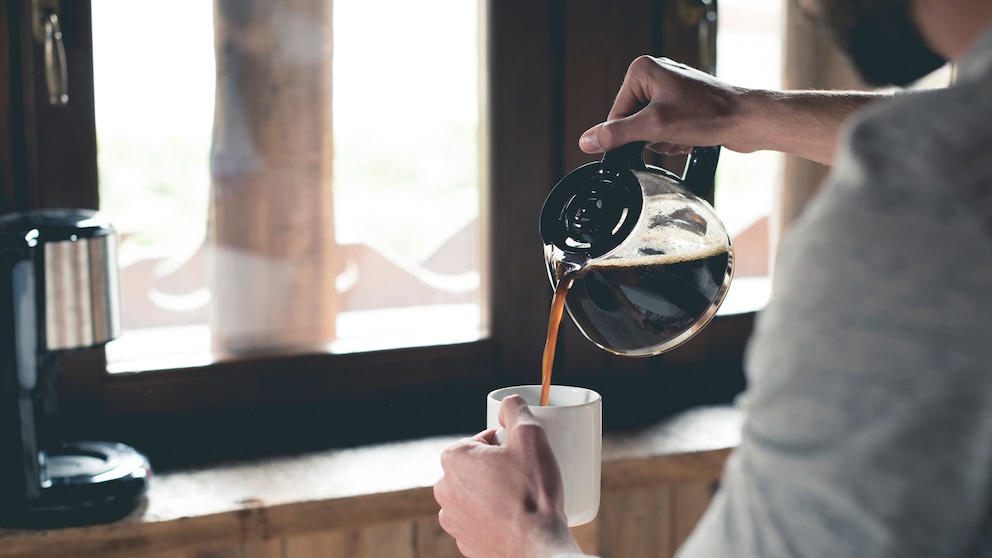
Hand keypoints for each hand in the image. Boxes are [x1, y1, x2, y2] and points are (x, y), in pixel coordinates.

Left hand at [434, 395, 583, 557]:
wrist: (537, 548)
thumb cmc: (533, 492)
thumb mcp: (530, 436)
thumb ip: (515, 409)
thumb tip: (507, 402)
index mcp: (454, 458)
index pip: (484, 439)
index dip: (508, 445)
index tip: (523, 458)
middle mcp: (444, 488)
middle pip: (478, 466)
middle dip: (500, 468)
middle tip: (526, 477)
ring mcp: (452, 519)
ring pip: (477, 493)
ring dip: (496, 492)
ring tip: (522, 500)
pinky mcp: (464, 542)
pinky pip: (480, 520)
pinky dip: (495, 517)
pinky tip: (515, 520)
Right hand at [579, 56, 747, 155]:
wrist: (747, 119)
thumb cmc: (710, 114)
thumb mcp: (655, 127)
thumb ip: (618, 135)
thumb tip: (587, 141)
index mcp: (642, 70)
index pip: (616, 114)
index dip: (629, 135)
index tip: (649, 139)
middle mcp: (655, 74)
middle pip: (633, 121)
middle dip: (651, 137)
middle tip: (671, 135)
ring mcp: (670, 87)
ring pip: (649, 128)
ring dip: (664, 140)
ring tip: (683, 136)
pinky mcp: (682, 101)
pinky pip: (664, 127)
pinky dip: (674, 138)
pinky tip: (690, 137)